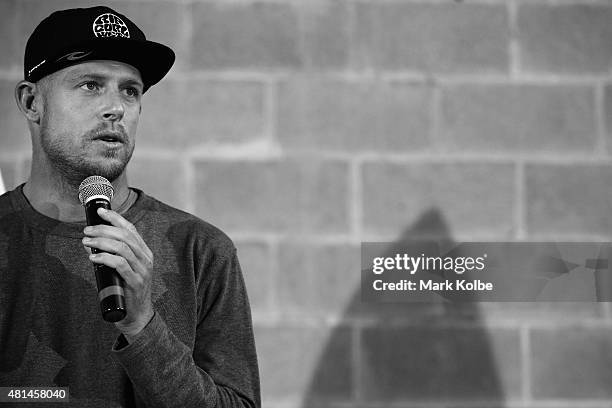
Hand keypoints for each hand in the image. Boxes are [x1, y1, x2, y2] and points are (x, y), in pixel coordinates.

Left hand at [82, 207, 154, 336]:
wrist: (137, 316)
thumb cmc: (126, 291)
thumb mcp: (121, 269)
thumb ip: (110, 256)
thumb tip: (90, 243)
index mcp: (144, 252)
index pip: (131, 229)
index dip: (116, 218)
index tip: (100, 211)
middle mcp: (146, 258)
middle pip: (125, 235)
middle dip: (104, 229)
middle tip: (87, 230)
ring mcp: (142, 270)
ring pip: (122, 247)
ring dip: (101, 241)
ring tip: (86, 241)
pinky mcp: (135, 282)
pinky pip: (119, 264)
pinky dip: (104, 258)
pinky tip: (93, 257)